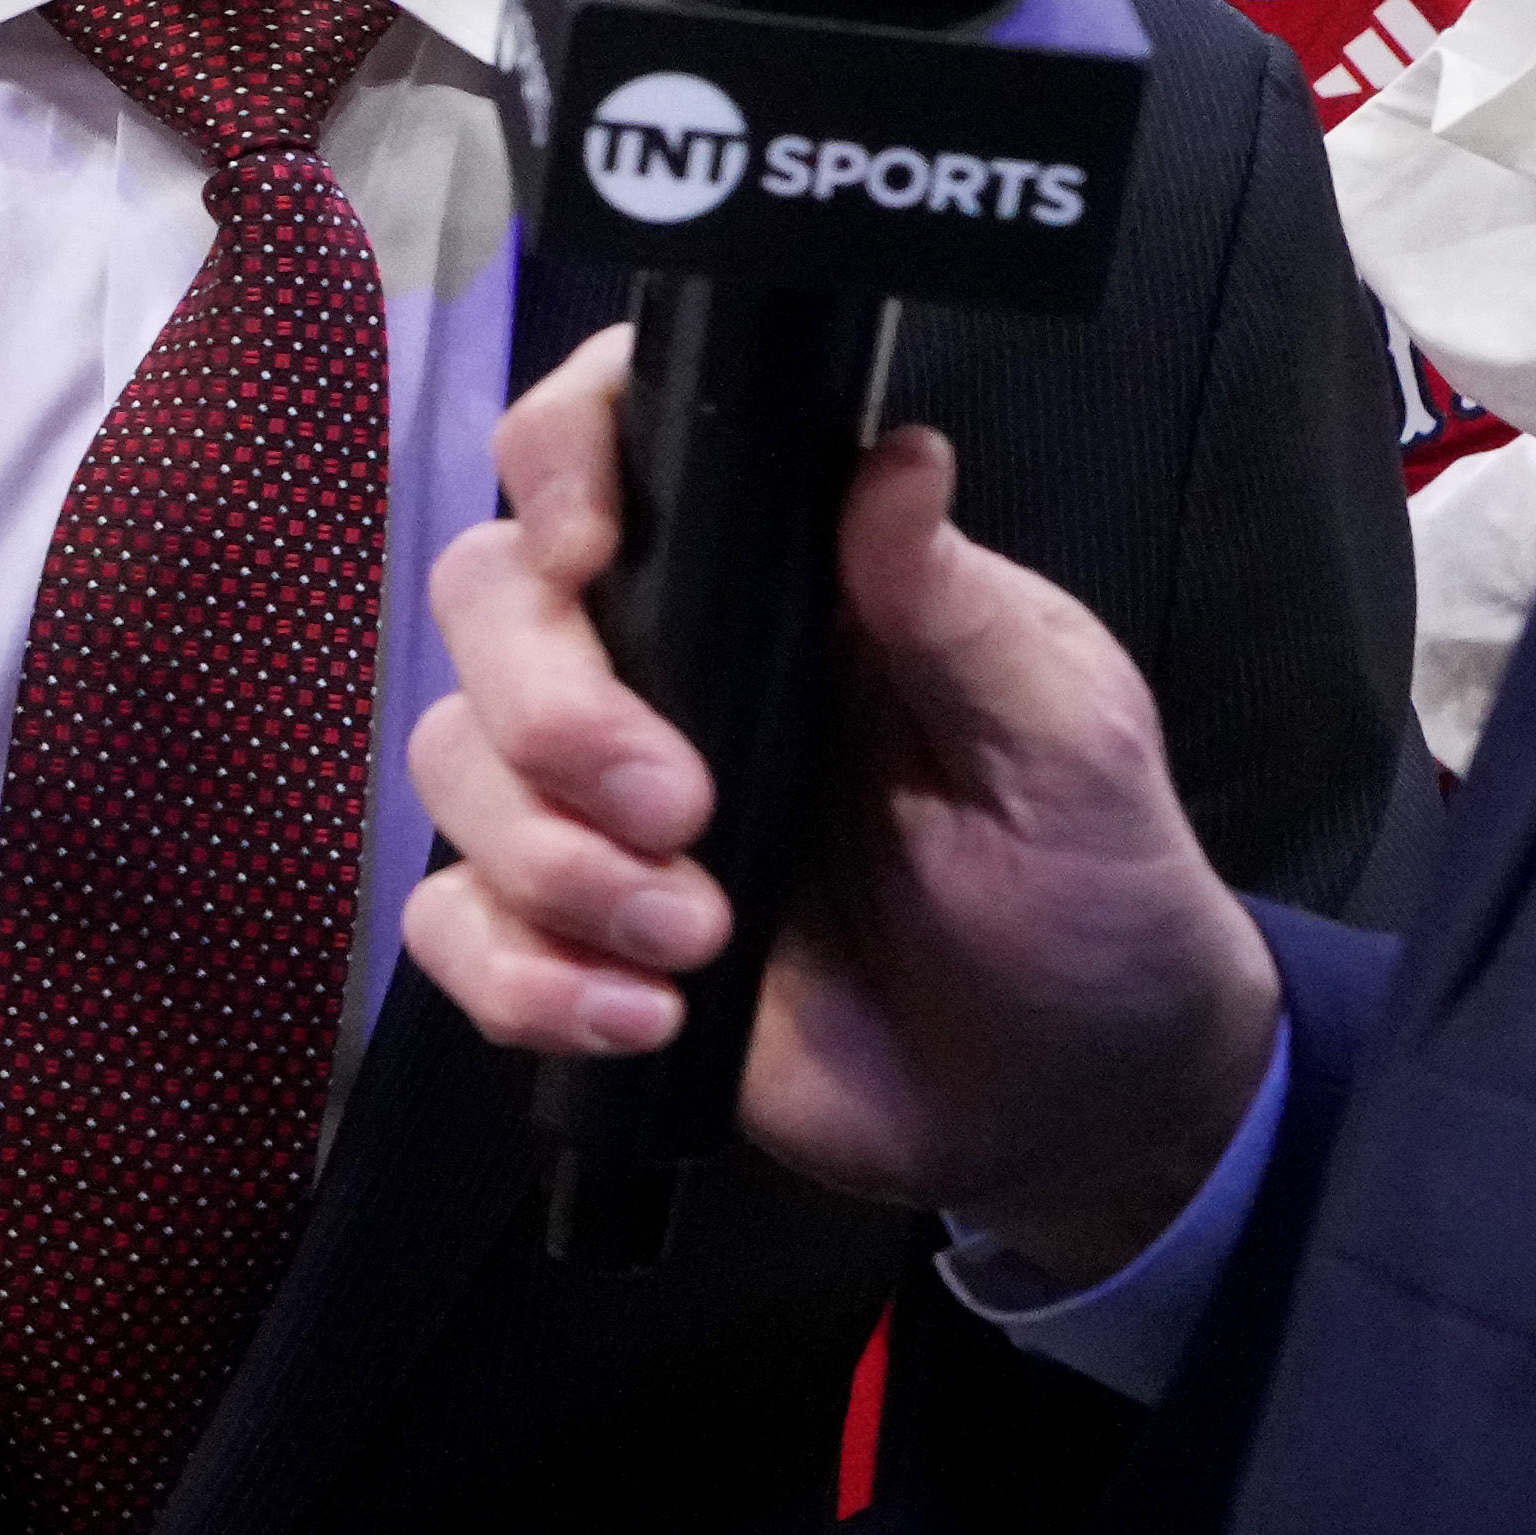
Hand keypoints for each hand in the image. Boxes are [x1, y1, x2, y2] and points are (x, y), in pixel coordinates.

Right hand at [402, 328, 1278, 1291]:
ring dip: (552, 862)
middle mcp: (660, 659)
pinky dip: (523, 979)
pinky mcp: (563, 930)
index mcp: (774, 576)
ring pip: (452, 762)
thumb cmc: (1083, 881)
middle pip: (487, 599)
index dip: (560, 458)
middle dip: (549, 709)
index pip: (612, 440)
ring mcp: (593, 797)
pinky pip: (452, 925)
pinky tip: (645, 1019)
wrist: (1063, 1094)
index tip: (587, 548)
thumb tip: (898, 457)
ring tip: (698, 939)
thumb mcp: (1063, 735)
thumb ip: (958, 607)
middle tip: (678, 808)